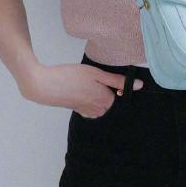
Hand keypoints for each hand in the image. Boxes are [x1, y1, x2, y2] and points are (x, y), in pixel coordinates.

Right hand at [24, 62, 142, 115]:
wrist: (45, 86)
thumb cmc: (71, 76)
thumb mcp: (96, 74)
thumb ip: (118, 81)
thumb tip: (139, 86)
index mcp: (107, 101)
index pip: (123, 97)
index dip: (121, 87)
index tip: (115, 79)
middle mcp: (99, 111)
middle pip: (113, 102)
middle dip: (111, 92)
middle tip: (99, 79)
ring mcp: (88, 112)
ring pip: (103, 104)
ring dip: (101, 95)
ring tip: (90, 83)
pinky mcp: (79, 111)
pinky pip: (93, 106)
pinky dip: (92, 99)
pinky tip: (84, 89)